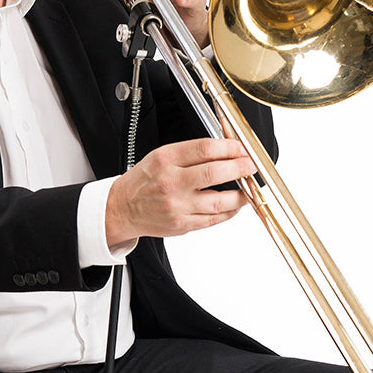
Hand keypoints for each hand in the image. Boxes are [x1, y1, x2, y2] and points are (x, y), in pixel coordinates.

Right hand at [105, 136, 255, 249]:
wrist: (122, 209)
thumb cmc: (143, 182)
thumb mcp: (161, 157)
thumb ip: (191, 154)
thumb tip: (225, 152)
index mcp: (165, 160)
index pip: (205, 149)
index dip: (229, 147)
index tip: (240, 149)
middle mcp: (171, 182)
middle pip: (214, 172)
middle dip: (239, 168)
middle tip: (250, 166)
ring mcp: (177, 206)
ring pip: (219, 201)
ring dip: (240, 195)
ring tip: (247, 190)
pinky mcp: (181, 225)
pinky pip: (213, 219)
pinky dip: (228, 212)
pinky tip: (234, 205)